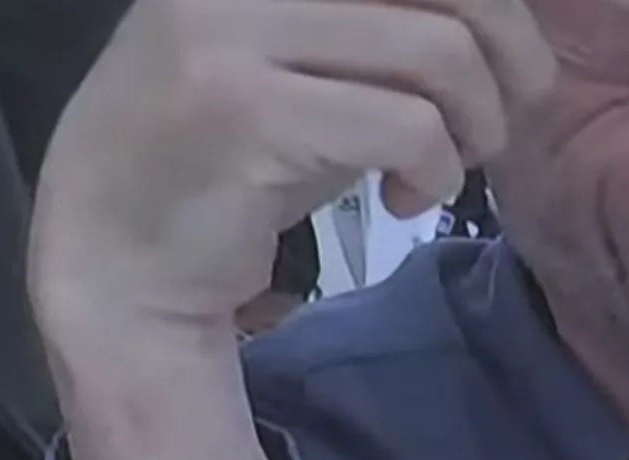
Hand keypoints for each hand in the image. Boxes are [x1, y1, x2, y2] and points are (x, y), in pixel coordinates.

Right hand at [30, 0, 555, 337]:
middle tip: (495, 122)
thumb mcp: (309, 69)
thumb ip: (381, 28)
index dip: (494, 6)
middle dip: (511, 56)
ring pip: (441, 53)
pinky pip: (409, 126)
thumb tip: (505, 16)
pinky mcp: (246, 109)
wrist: (117, 264)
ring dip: (474, 128)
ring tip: (437, 171)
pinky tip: (401, 199)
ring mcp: (231, 33)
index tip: (507, 65)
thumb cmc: (226, 165)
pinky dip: (436, 174)